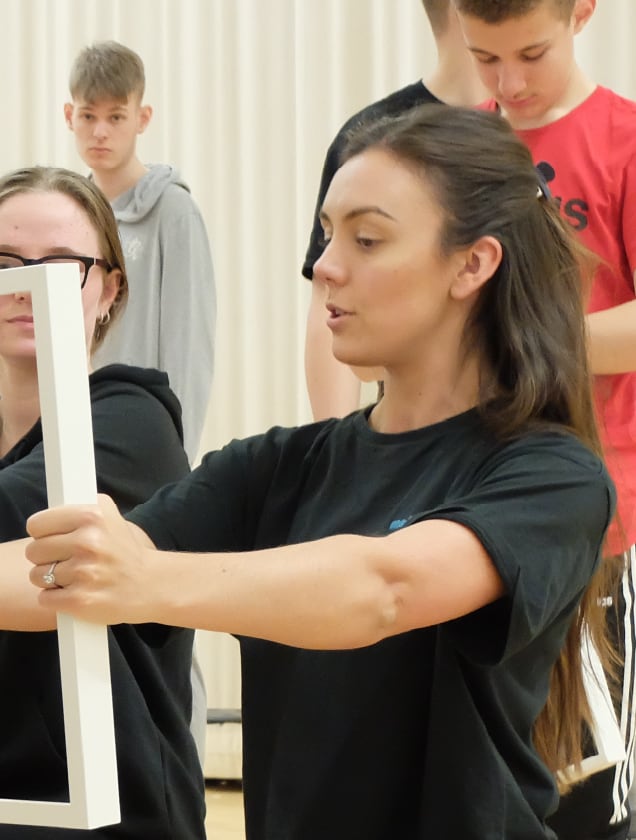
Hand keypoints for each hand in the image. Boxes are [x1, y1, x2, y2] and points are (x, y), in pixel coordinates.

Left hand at [26, 494, 154, 624]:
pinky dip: (56, 598)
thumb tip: (48, 509)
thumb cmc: (122, 550)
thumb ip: (79, 506)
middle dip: (46, 557)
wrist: (149, 584)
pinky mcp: (80, 601)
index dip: (44, 533)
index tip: (55, 538)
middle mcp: (88, 542)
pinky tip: (74, 592)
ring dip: (50, 579)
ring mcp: (84, 573)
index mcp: (92, 517)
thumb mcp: (109, 514)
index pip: (36, 524)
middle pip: (33, 551)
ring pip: (36, 575)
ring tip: (73, 576)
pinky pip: (45, 598)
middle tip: (66, 559)